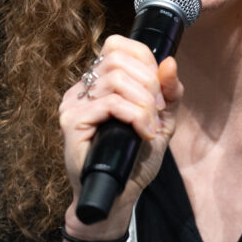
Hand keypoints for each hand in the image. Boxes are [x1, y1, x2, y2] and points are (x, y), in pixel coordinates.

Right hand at [60, 36, 182, 230]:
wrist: (120, 195)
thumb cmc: (135, 160)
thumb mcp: (161, 121)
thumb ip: (169, 93)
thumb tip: (170, 62)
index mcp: (100, 83)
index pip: (118, 45)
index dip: (145, 60)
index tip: (159, 90)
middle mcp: (83, 88)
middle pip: (118, 59)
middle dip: (149, 83)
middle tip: (158, 112)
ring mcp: (74, 104)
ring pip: (116, 80)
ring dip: (144, 103)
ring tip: (151, 127)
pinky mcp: (72, 122)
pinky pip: (110, 104)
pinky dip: (135, 116)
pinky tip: (143, 134)